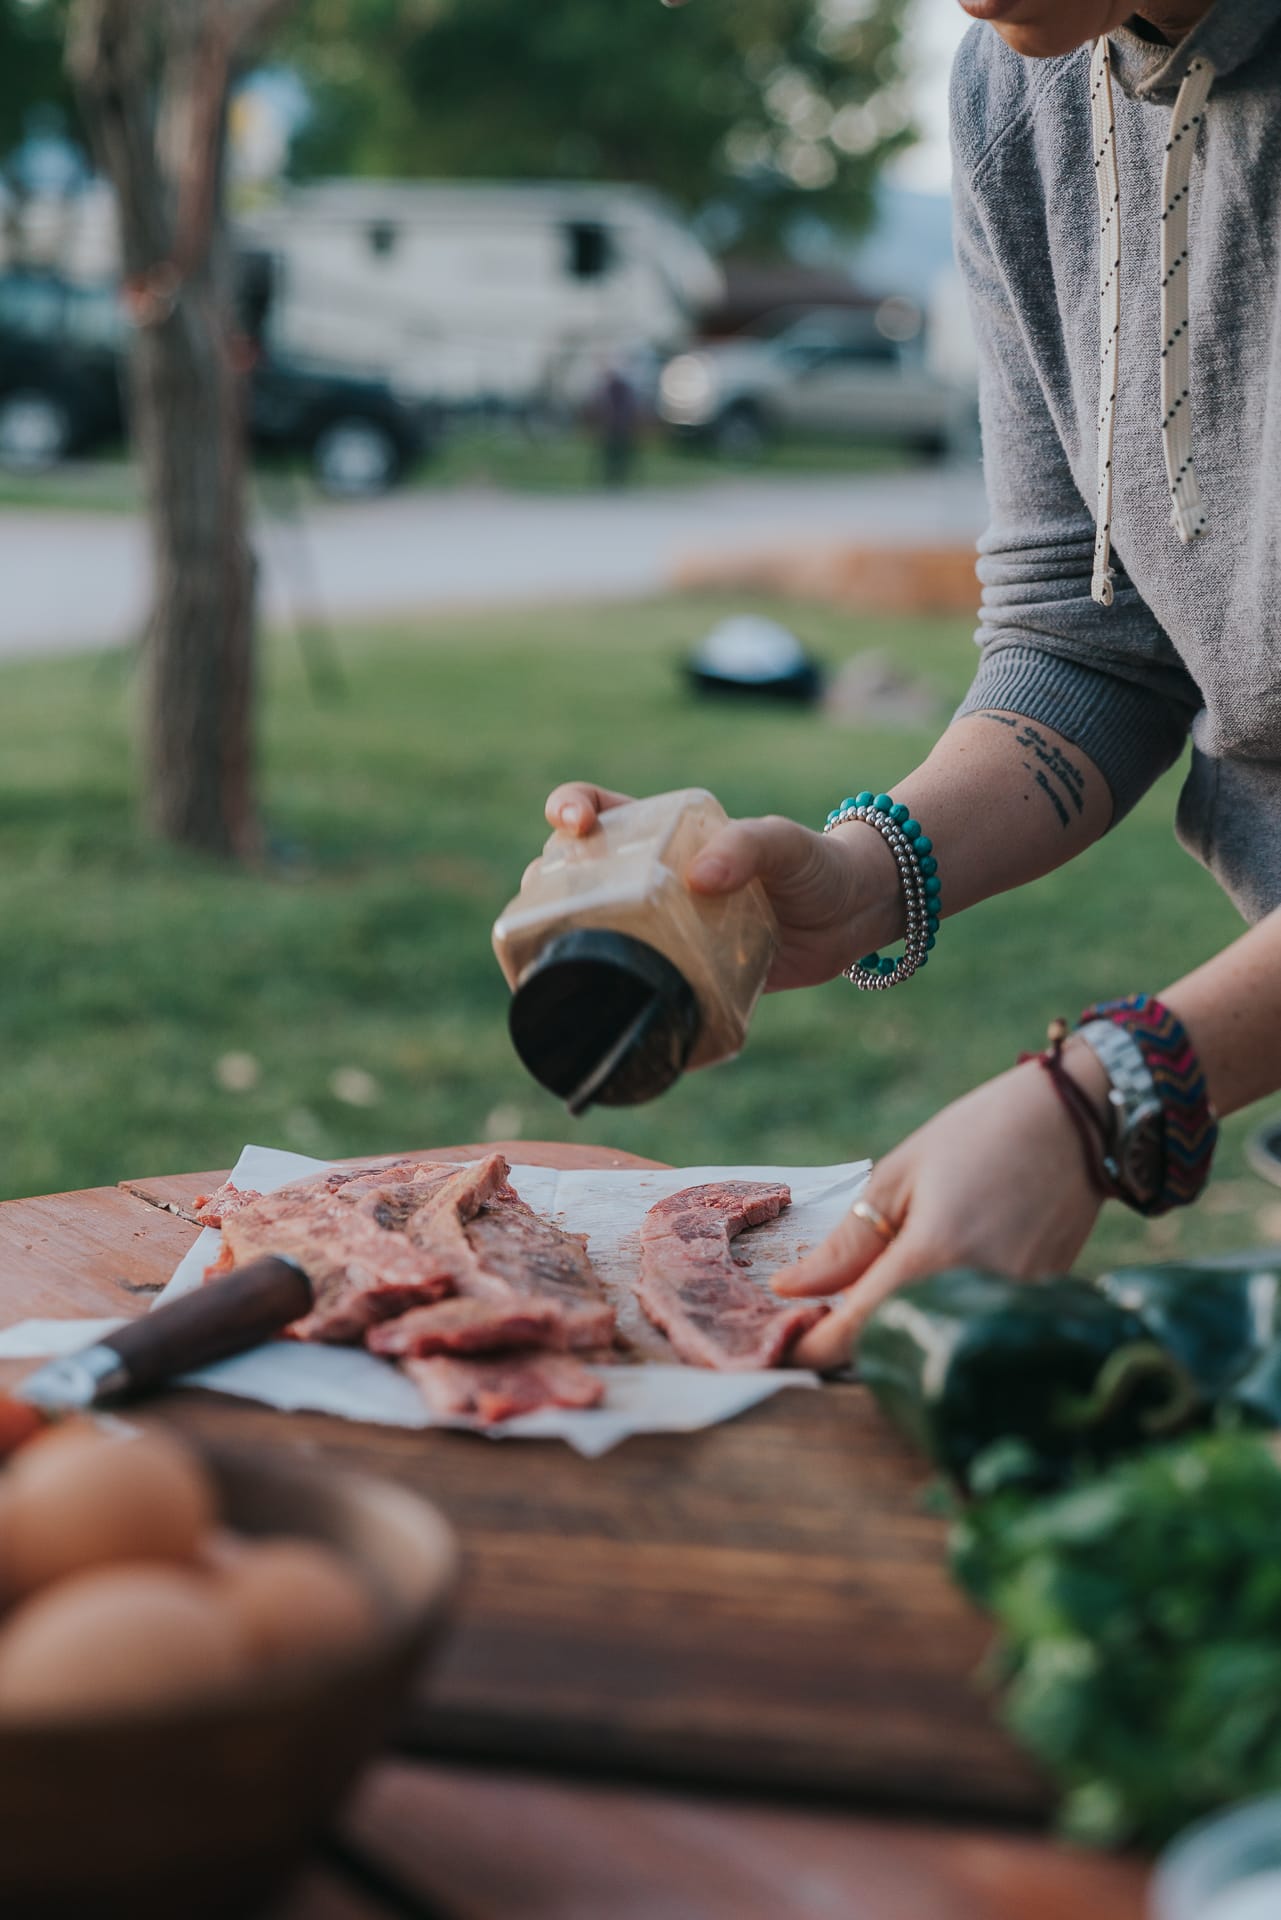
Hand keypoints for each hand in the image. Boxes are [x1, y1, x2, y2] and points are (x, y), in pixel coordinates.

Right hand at [541, 781, 900, 991]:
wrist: (855, 917)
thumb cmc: (817, 863)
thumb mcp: (785, 844)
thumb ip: (748, 847)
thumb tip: (699, 879)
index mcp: (664, 834)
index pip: (597, 810)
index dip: (568, 811)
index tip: (570, 827)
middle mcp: (653, 880)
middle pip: (578, 877)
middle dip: (548, 889)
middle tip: (550, 909)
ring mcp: (666, 928)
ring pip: (600, 937)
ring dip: (570, 952)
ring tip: (555, 970)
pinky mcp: (686, 974)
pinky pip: (646, 990)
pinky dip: (628, 1010)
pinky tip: (612, 1028)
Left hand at [777, 1059, 1106, 1371]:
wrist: (1081, 1123)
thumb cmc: (983, 1135)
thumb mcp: (900, 1176)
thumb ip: (846, 1246)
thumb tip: (792, 1289)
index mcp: (930, 1261)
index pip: (852, 1337)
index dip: (806, 1350)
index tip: (776, 1346)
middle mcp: (972, 1299)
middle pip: (889, 1350)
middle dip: (842, 1342)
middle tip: (807, 1314)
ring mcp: (1008, 1310)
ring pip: (929, 1344)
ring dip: (887, 1332)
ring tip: (855, 1295)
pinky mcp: (1033, 1310)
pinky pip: (964, 1329)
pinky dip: (931, 1318)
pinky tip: (917, 1283)